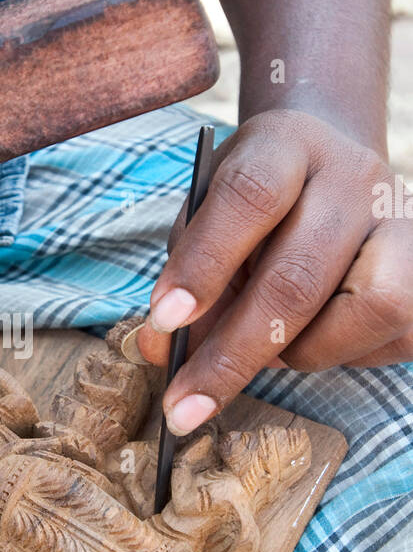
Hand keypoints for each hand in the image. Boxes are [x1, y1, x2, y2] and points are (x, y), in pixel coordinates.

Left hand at [137, 109, 412, 433]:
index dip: (204, 263)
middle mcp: (354, 176)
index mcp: (287, 145)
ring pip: (364, 308)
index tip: (164, 320)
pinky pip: (394, 334)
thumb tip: (162, 351)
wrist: (330, 164)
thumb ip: (185, 278)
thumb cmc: (255, 206)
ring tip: (265, 347)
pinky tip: (312, 338)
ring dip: (299, 352)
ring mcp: (403, 221)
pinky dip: (340, 353)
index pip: (250, 196)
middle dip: (232, 354)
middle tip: (185, 406)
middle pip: (298, 276)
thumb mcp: (208, 219)